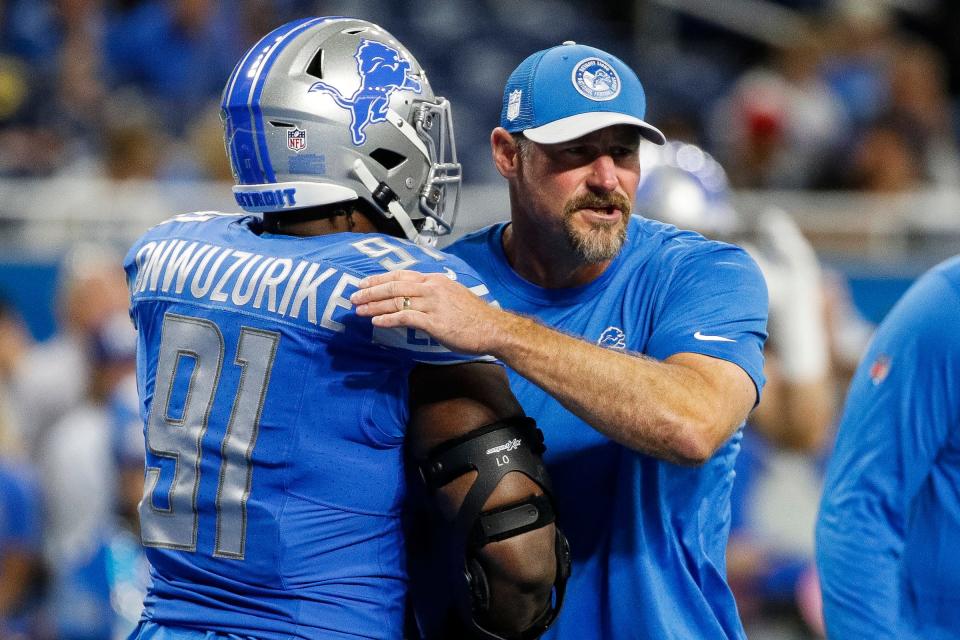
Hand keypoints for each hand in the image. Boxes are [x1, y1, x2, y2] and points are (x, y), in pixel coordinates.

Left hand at [350, 270, 504, 354]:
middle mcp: (432, 288)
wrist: (492, 328)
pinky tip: (376, 322)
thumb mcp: (453, 296)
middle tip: (354, 296)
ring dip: (374, 306)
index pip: (401, 275)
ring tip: (359, 310)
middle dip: (371, 291)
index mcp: (435, 281)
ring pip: (396, 301)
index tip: (364, 283)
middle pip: (394, 286)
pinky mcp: (434, 322)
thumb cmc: (475, 316)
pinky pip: (405, 318)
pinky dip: (388, 319)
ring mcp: (433, 304)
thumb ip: (433, 295)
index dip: (379, 279)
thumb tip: (416, 301)